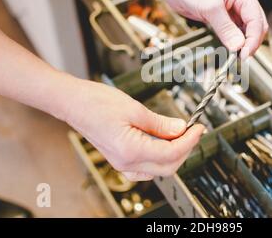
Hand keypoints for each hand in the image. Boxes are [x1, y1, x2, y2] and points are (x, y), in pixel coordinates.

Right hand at [63, 79, 204, 180]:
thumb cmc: (96, 103)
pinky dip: (159, 157)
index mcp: (130, 150)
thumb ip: (160, 123)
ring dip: (174, 154)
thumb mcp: (134, 109)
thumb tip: (181, 129)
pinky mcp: (120, 160)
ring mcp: (122, 164)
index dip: (189, 140)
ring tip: (181, 134)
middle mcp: (126, 163)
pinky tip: (163, 142)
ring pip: (158, 169)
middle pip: (168, 166)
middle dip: (185, 149)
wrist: (73, 103)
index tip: (198, 128)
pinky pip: (146, 168)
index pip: (171, 153)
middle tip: (193, 131)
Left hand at [150, 0, 268, 58]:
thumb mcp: (209, 7)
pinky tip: (230, 47)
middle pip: (256, 25)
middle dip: (251, 42)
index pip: (256, 20)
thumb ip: (225, 28)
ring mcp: (234, 7)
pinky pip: (235, 30)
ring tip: (235, 54)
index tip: (244, 54)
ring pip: (247, 29)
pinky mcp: (225, 15)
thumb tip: (238, 46)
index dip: (253, 39)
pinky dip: (235, 40)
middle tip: (241, 57)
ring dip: (243, 42)